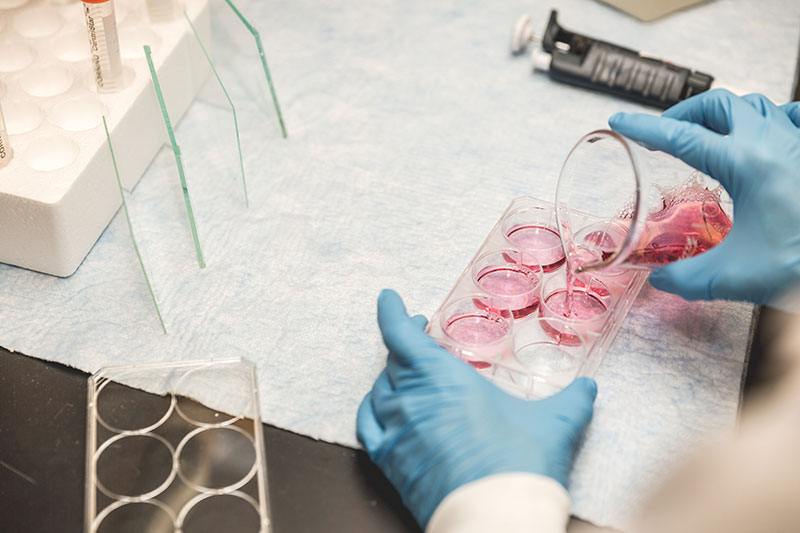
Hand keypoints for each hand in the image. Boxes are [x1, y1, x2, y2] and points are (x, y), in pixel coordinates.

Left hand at [357, 289, 596, 527]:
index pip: (399, 332)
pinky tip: (383, 409)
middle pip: (394, 361)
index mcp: (440, 377)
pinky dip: (372, 410)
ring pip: (380, 391)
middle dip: (405, 345)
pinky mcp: (389, 462)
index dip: (391, 311)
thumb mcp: (554, 424)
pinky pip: (367, 426)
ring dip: (392, 377)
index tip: (389, 298)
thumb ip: (572, 401)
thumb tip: (588, 389)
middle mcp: (410, 399)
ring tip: (409, 374)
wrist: (495, 518)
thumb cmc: (519, 465)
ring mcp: (396, 431)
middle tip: (422, 340)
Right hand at [609, 90, 799, 305]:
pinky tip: (765, 135)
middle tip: (666, 132)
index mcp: (745, 164)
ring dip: (724, 115)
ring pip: (756, 106)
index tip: (620, 120)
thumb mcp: (735, 277)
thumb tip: (660, 281)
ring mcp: (798, 144)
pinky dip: (770, 119)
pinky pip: (792, 118)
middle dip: (686, 113)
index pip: (681, 137)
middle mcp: (773, 143)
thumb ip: (688, 280)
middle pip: (720, 105)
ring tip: (707, 135)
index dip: (644, 128)